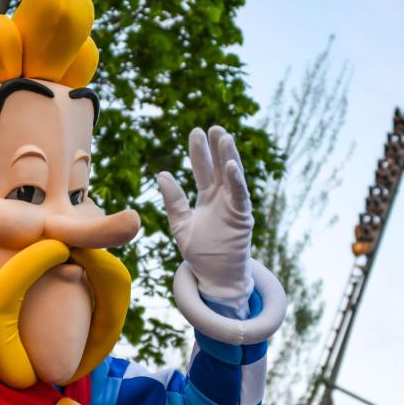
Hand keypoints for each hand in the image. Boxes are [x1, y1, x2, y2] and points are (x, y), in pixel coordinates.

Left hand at [157, 126, 253, 308]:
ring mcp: (234, 206)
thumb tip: (162, 174)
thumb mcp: (180, 224)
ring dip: (229, 156)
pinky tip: (230, 164)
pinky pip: (240, 195)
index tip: (195, 132)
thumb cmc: (199, 253)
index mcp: (207, 198)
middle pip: (219, 168)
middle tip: (211, 127)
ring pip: (232, 176)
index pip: (203, 170)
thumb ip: (173, 201)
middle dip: (216, 148)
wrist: (214, 277)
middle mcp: (222, 199)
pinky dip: (236, 180)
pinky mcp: (242, 217)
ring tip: (224, 136)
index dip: (199, 152)